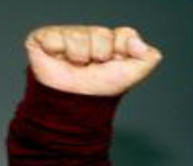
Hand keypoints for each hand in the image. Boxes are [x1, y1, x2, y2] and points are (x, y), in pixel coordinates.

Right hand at [25, 25, 161, 95]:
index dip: (123, 48)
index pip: (125, 33)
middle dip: (101, 54)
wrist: (74, 105)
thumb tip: (141, 42)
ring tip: (76, 66)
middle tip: (93, 66)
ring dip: (80, 56)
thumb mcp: (131, 75)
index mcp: (111, 42)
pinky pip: (55, 36)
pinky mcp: (44, 37)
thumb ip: (147, 58)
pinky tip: (59, 60)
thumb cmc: (99, 90)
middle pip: (102, 33)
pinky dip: (58, 51)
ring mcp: (68, 34)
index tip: (116, 62)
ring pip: (79, 35)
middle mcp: (90, 35)